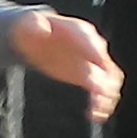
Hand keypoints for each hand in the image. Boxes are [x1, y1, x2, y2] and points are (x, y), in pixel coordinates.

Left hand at [9, 7, 124, 123]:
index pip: (90, 41)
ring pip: (109, 79)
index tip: (94, 70)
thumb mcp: (27, 23)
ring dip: (106, 95)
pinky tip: (94, 115)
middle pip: (104, 63)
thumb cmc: (31, 27)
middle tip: (97, 96)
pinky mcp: (86, 76)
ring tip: (96, 110)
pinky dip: (100, 102)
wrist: (33, 37)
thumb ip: (34, 24)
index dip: (93, 55)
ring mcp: (90, 62)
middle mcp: (90, 46)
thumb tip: (42, 27)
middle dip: (103, 80)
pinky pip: (101, 90)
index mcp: (78, 30)